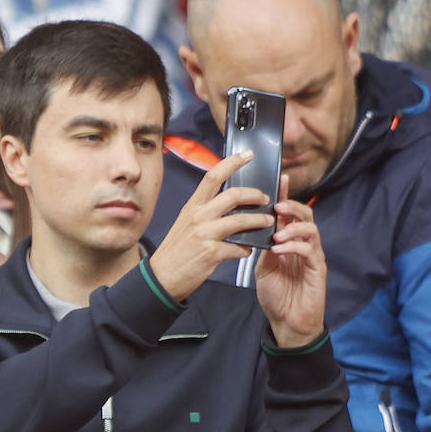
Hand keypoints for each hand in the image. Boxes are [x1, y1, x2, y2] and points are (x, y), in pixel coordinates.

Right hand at [147, 151, 271, 302]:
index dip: (232, 162)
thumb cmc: (176, 251)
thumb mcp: (186, 223)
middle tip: (265, 198)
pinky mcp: (212, 253)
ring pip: (241, 220)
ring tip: (268, 221)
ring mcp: (205, 234)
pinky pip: (239, 247)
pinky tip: (248, 249)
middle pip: (233, 195)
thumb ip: (205, 211)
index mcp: (192, 207)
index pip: (213, 176)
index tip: (248, 155)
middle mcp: (198, 217)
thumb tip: (230, 203)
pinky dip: (247, 248)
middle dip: (255, 194)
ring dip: (260, 220)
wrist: (162, 276)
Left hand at [254, 175, 326, 347]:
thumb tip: (255, 226)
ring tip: (277, 233)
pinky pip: (310, 251)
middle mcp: (303, 245)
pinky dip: (294, 247)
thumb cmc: (276, 295)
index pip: (288, 213)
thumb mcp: (263, 266)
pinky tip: (279, 249)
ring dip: (292, 227)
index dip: (285, 195)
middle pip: (305, 215)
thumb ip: (262, 246)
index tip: (279, 178)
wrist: (287, 322)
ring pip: (311, 229)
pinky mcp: (318, 269)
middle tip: (277, 204)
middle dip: (292, 205)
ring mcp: (312, 256)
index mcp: (288, 241)